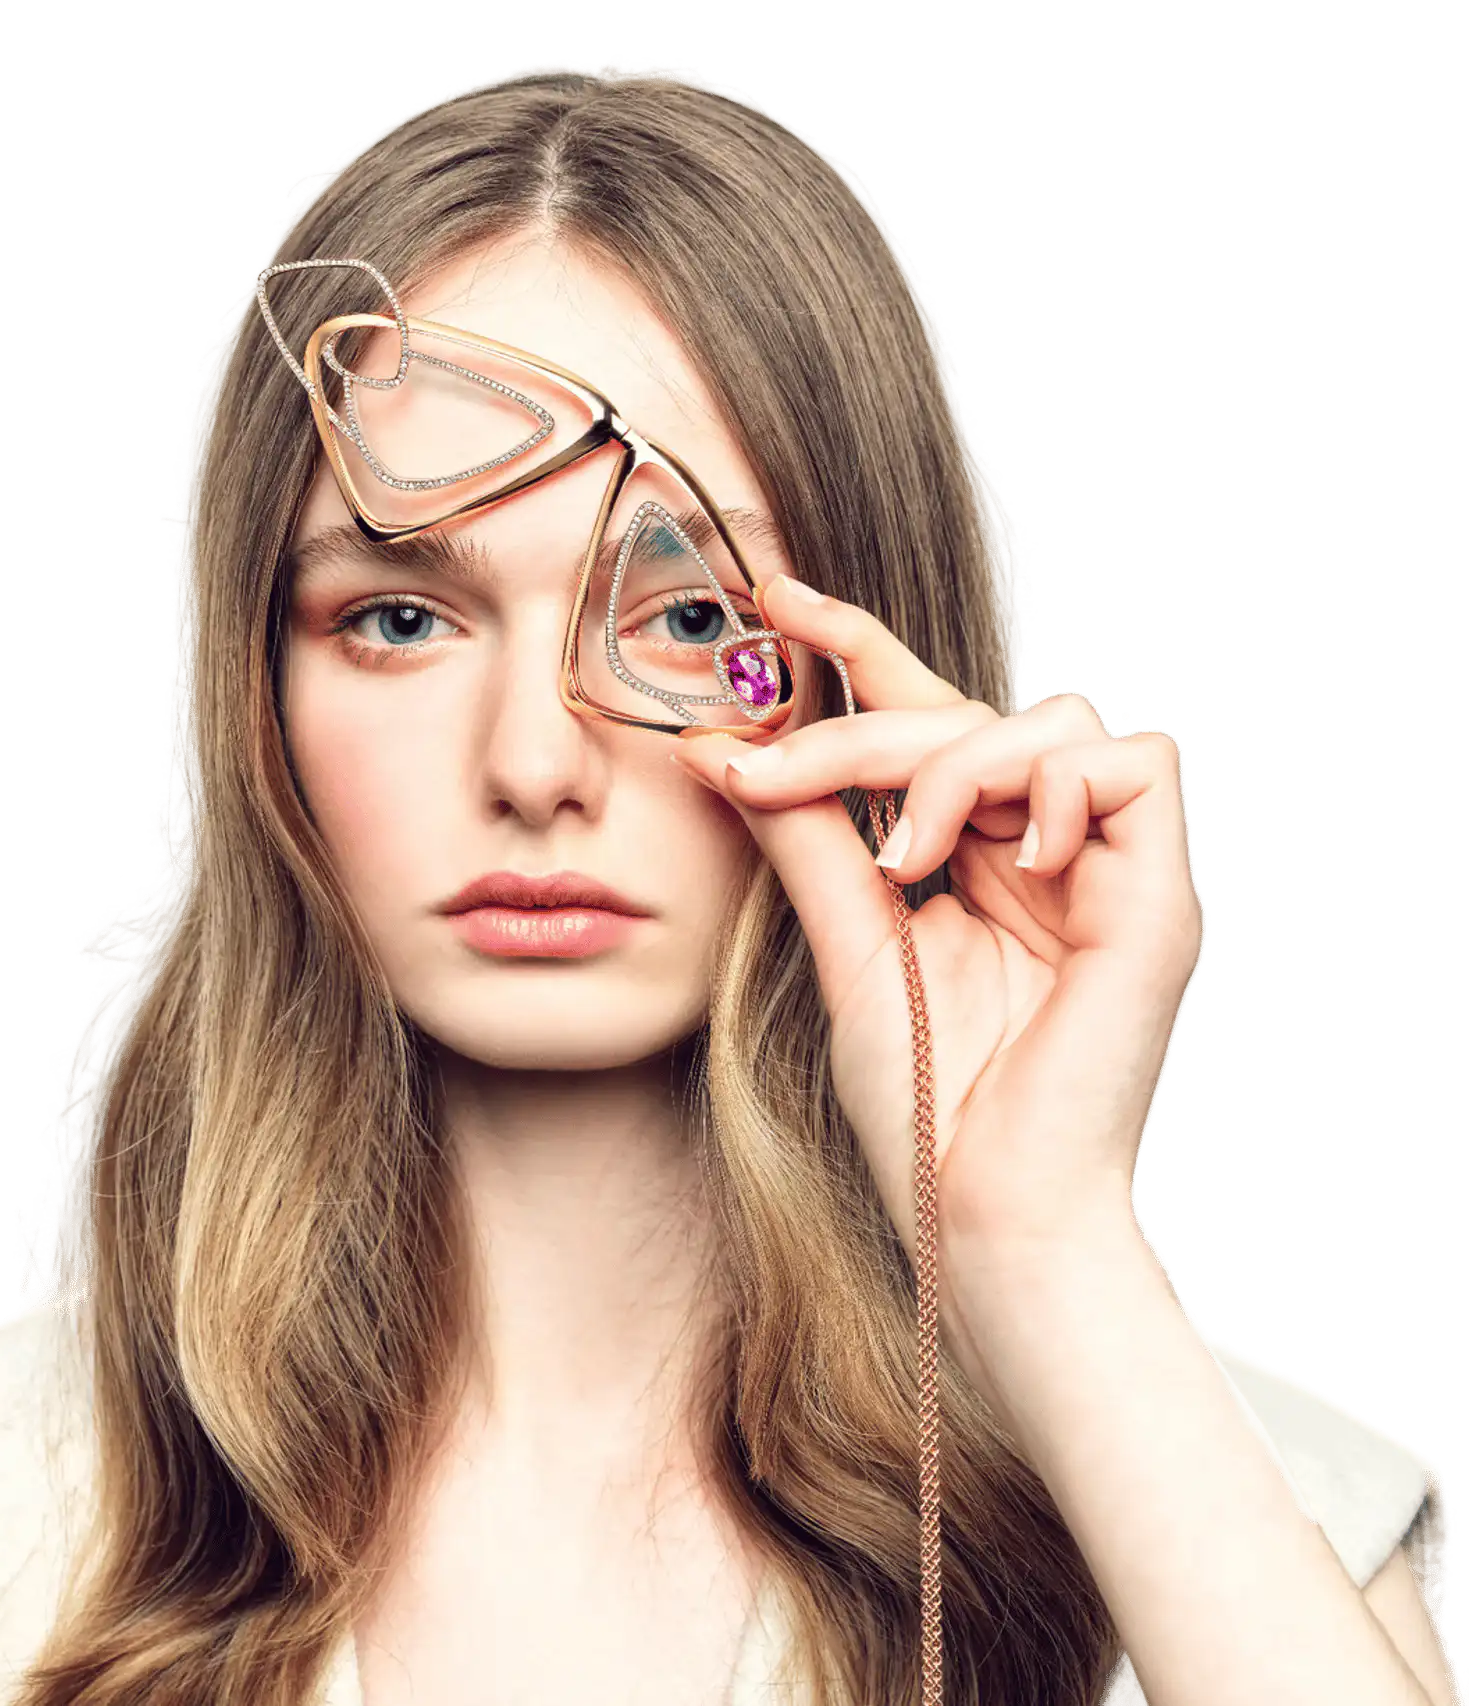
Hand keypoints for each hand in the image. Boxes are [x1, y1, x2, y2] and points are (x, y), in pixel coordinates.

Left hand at [669, 576, 1210, 1283]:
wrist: (981, 1207)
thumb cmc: (920, 1103)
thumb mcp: (844, 947)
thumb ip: (803, 842)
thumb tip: (719, 744)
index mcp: (969, 860)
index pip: (921, 719)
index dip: (855, 646)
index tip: (768, 594)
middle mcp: (1041, 853)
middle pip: (968, 712)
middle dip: (857, 728)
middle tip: (768, 775)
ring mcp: (1104, 872)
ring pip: (1048, 720)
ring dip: (951, 766)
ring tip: (901, 860)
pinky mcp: (1157, 896)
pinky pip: (1134, 765)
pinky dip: (1052, 788)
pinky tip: (1002, 857)